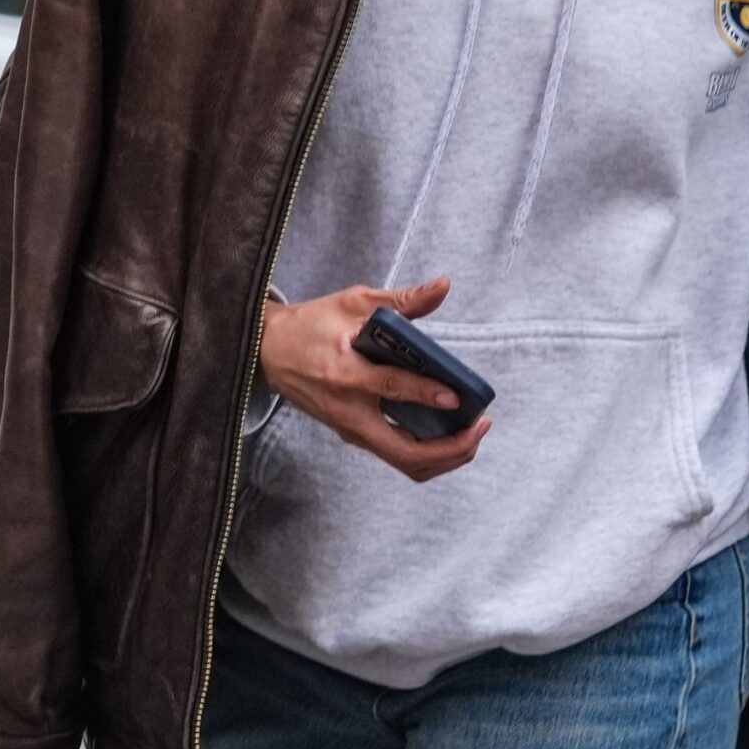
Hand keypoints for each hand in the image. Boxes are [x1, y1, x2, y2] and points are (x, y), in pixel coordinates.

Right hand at [257, 275, 488, 482]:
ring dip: (445, 456)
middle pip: (405, 453)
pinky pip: (397, 456)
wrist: (268, 351)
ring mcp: (351, 429)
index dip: (427, 393)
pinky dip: (429, 454)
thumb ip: (403, 300)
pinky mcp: (353, 434)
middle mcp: (348, 412)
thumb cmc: (311, 325)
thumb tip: (444, 285)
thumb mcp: (354, 302)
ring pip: (405, 463)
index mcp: (345, 374)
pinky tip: (451, 434)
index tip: (457, 396)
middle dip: (451, 448)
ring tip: (473, 433)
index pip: (391, 388)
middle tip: (480, 426)